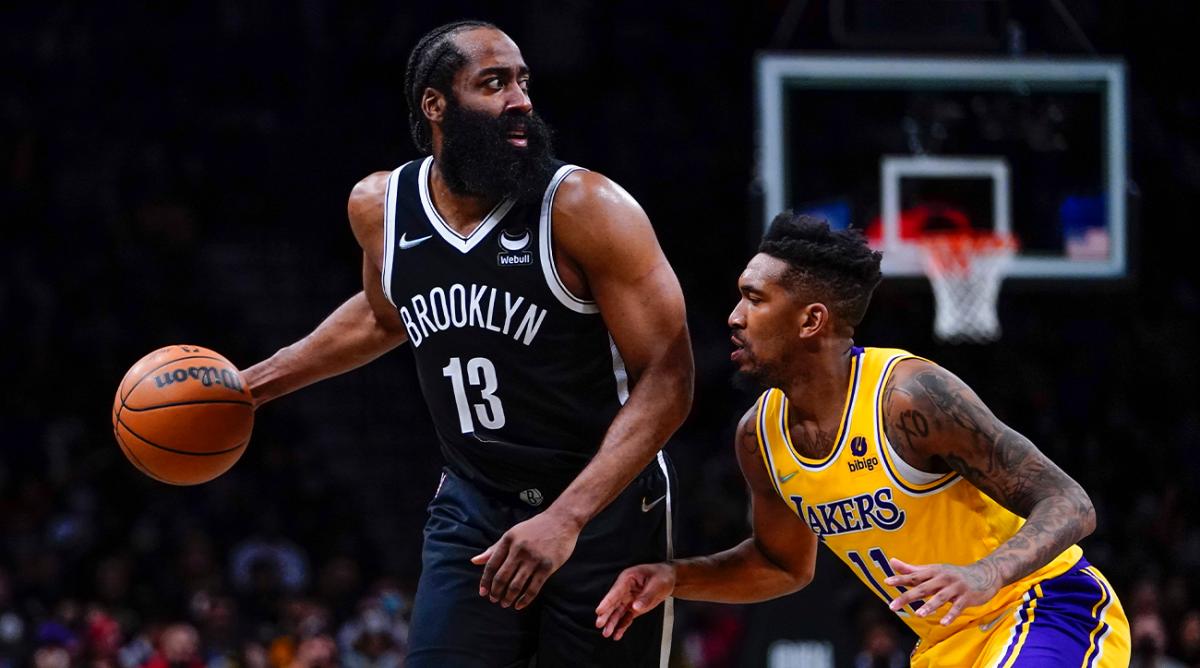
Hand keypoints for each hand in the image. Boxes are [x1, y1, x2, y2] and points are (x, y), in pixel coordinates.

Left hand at [470, 510, 580, 609]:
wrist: (562, 521)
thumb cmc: (535, 528)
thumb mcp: (512, 533)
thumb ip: (494, 549)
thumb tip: (474, 561)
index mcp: (508, 540)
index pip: (492, 565)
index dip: (485, 581)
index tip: (483, 592)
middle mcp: (519, 550)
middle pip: (502, 577)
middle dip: (496, 592)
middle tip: (494, 600)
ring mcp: (534, 559)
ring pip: (516, 585)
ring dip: (508, 597)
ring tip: (505, 603)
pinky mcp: (547, 567)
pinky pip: (533, 588)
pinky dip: (525, 599)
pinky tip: (519, 605)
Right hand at [594, 563, 674, 640]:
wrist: (668, 578)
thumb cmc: (661, 576)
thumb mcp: (657, 584)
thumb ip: (646, 596)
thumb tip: (635, 607)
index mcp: (628, 579)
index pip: (615, 592)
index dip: (607, 602)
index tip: (599, 611)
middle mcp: (625, 590)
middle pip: (613, 603)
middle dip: (606, 614)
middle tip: (599, 624)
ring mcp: (628, 600)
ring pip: (618, 612)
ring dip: (612, 623)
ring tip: (607, 633)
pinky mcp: (633, 608)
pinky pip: (626, 618)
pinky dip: (622, 626)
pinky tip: (617, 634)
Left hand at [884, 558, 998, 625]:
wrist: (985, 574)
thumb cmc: (953, 574)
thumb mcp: (933, 570)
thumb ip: (912, 569)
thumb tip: (892, 562)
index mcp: (933, 571)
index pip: (914, 576)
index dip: (900, 578)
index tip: (886, 582)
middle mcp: (943, 578)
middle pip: (923, 588)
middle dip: (907, 597)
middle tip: (892, 606)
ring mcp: (955, 587)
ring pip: (940, 597)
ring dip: (929, 606)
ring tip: (918, 614)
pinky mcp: (967, 597)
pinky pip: (958, 607)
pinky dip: (951, 615)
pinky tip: (943, 623)